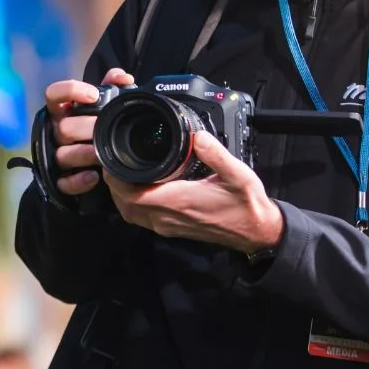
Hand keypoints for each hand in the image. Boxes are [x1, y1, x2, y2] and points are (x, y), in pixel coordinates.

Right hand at [41, 68, 135, 195]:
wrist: (103, 165)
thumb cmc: (101, 129)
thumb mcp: (108, 107)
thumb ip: (114, 87)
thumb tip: (123, 77)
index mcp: (66, 112)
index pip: (55, 95)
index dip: (70, 91)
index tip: (93, 95)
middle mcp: (59, 132)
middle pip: (63, 128)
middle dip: (85, 129)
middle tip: (102, 129)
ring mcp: (58, 156)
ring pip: (62, 155)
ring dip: (82, 154)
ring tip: (99, 156)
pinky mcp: (62, 179)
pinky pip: (63, 182)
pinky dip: (77, 181)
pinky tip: (93, 177)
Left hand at [104, 129, 284, 253]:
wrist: (256, 232)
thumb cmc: (246, 204)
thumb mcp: (238, 174)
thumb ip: (216, 154)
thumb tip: (197, 136)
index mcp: (178, 202)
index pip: (132, 194)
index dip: (116, 178)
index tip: (113, 159)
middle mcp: (168, 217)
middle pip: (125, 204)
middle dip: (114, 184)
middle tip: (115, 162)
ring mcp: (168, 226)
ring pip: (131, 214)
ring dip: (122, 195)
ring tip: (124, 172)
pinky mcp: (172, 229)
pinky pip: (142, 218)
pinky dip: (133, 204)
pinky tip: (141, 188)